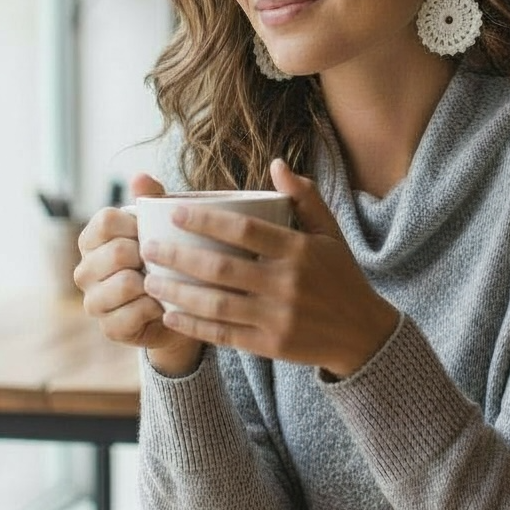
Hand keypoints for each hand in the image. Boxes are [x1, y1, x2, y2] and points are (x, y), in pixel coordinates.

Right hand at [74, 173, 203, 376]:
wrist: (179, 306)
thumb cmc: (167, 257)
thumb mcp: (162, 224)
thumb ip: (151, 198)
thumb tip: (140, 176)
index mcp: (92, 239)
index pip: (107, 220)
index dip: (136, 225)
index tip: (151, 233)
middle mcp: (84, 270)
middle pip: (118, 251)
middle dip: (149, 256)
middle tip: (163, 262)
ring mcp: (93, 302)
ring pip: (126, 283)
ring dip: (154, 284)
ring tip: (164, 284)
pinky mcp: (109, 329)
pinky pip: (135, 312)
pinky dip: (156, 308)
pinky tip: (163, 305)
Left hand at [141, 158, 397, 377]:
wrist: (362, 334)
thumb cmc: (341, 276)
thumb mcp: (331, 234)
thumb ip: (305, 198)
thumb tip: (277, 163)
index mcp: (299, 251)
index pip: (244, 231)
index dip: (206, 220)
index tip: (174, 212)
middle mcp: (287, 283)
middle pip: (221, 269)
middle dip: (178, 257)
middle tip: (148, 247)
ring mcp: (278, 317)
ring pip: (216, 304)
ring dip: (177, 293)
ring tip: (149, 281)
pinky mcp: (271, 345)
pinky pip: (224, 335)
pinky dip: (194, 326)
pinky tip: (170, 315)